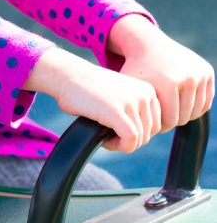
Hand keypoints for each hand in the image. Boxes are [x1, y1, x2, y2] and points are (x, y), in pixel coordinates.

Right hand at [26, 45, 161, 153]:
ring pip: (139, 140)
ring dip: (120, 144)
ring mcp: (132, 102)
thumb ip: (136, 111)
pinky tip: (103, 139)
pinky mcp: (118, 112)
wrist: (68, 76)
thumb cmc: (89, 89)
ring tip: (103, 133)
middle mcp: (145, 94)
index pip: (155, 126)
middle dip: (128, 140)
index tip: (117, 129)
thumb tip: (144, 139)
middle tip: (108, 133)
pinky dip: (117, 146)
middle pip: (148, 134)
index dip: (137, 134)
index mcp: (148, 90)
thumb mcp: (121, 95)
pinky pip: (130, 142)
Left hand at [108, 15, 214, 132]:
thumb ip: (130, 113)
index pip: (171, 121)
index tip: (150, 119)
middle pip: (185, 116)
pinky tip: (180, 102)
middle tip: (160, 115)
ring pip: (197, 110)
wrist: (147, 44)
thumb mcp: (130, 90)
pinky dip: (195, 105)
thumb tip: (130, 139)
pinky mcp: (207, 71)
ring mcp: (199, 74)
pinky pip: (205, 100)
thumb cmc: (135, 71)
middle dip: (172, 119)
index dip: (159, 125)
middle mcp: (188, 78)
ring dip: (184, 113)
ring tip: (169, 109)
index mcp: (169, 84)